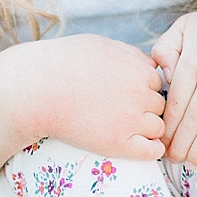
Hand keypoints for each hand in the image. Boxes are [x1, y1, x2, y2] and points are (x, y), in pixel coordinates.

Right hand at [13, 33, 167, 160]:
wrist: (36, 90)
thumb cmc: (62, 63)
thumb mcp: (101, 46)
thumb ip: (129, 54)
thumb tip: (150, 64)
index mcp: (137, 69)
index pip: (157, 83)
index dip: (143, 89)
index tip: (126, 94)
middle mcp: (139, 94)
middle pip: (160, 105)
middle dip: (146, 108)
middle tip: (123, 111)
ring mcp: (130, 120)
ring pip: (158, 127)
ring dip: (148, 128)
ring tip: (127, 128)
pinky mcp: (118, 143)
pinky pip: (152, 151)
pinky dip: (151, 149)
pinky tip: (140, 146)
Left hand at [151, 0, 196, 166]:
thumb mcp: (186, 27)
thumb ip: (165, 48)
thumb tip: (163, 78)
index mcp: (193, 58)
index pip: (176, 103)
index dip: (168, 129)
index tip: (161, 145)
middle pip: (193, 119)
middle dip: (181, 145)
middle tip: (174, 160)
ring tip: (192, 163)